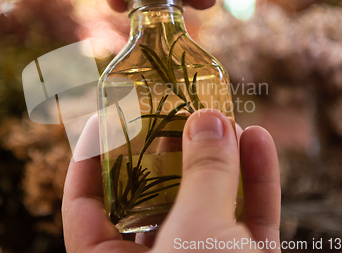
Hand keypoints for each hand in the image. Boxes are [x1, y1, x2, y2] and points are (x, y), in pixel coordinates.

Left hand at [62, 108, 280, 251]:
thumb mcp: (199, 234)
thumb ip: (203, 176)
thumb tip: (207, 121)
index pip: (84, 204)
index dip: (88, 158)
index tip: (103, 116)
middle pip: (152, 195)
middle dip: (167, 149)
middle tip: (176, 107)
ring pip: (205, 203)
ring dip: (218, 158)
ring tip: (223, 116)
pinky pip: (248, 220)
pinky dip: (255, 182)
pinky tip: (257, 143)